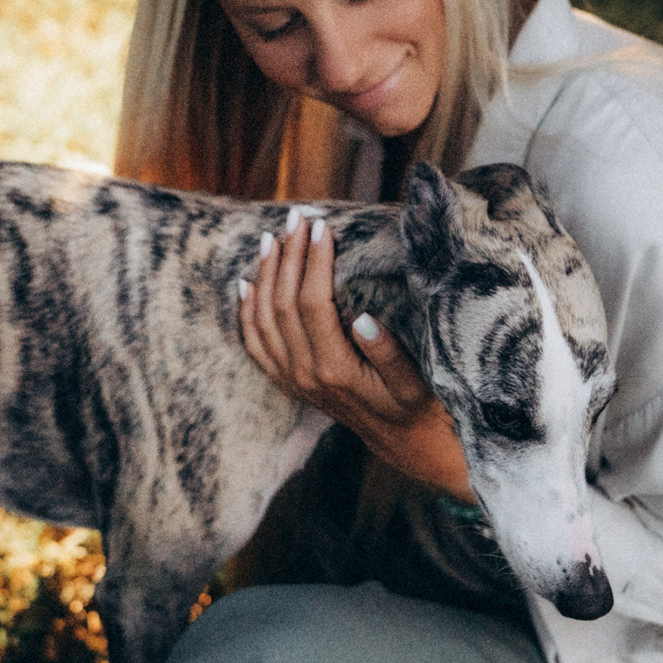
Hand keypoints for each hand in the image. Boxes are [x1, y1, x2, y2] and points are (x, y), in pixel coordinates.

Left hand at [238, 210, 473, 500]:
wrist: (403, 443)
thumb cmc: (416, 406)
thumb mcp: (414, 383)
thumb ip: (388, 354)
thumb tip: (363, 318)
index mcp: (335, 370)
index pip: (313, 303)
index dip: (314, 262)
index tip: (322, 227)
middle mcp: (304, 376)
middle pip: (283, 304)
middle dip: (289, 256)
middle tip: (296, 219)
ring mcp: (291, 380)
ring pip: (262, 320)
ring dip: (264, 275)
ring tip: (271, 239)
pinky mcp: (286, 382)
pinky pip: (254, 344)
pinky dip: (246, 311)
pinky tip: (246, 283)